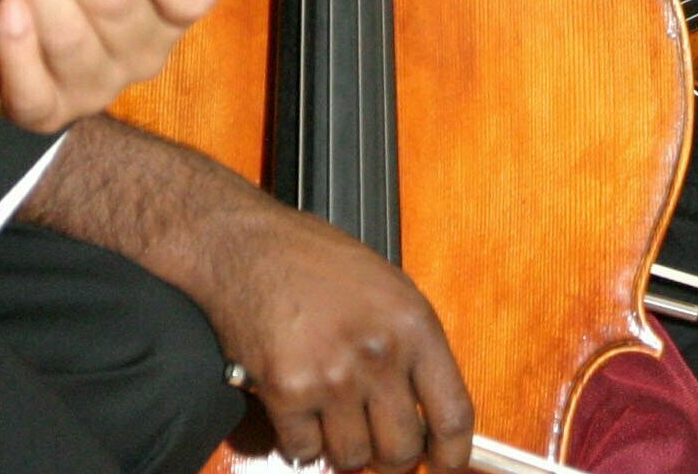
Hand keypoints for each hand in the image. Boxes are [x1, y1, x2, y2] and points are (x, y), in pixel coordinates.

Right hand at [203, 200, 473, 472]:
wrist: (245, 246)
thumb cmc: (311, 259)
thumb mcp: (387, 287)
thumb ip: (411, 347)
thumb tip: (428, 411)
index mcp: (412, 324)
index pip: (452, 415)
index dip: (452, 456)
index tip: (444, 466)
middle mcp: (378, 352)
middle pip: (401, 451)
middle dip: (390, 458)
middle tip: (377, 445)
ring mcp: (332, 375)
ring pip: (352, 459)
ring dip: (343, 449)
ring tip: (332, 418)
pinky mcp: (287, 390)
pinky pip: (304, 451)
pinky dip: (301, 443)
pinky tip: (299, 411)